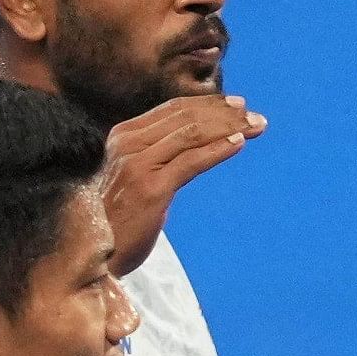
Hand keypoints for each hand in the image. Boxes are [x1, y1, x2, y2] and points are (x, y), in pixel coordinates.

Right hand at [103, 94, 265, 273]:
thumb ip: (160, 152)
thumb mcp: (139, 173)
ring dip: (229, 128)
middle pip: (186, 117)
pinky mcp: (151, 188)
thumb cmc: (124, 216)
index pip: (174, 109)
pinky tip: (238, 145)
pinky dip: (218, 150)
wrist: (101, 251)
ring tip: (255, 127)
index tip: (238, 105)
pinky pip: (192, 161)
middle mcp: (128, 143)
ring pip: (192, 134)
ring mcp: (137, 164)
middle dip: (225, 114)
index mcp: (124, 135)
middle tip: (255, 116)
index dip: (209, 104)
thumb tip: (200, 137)